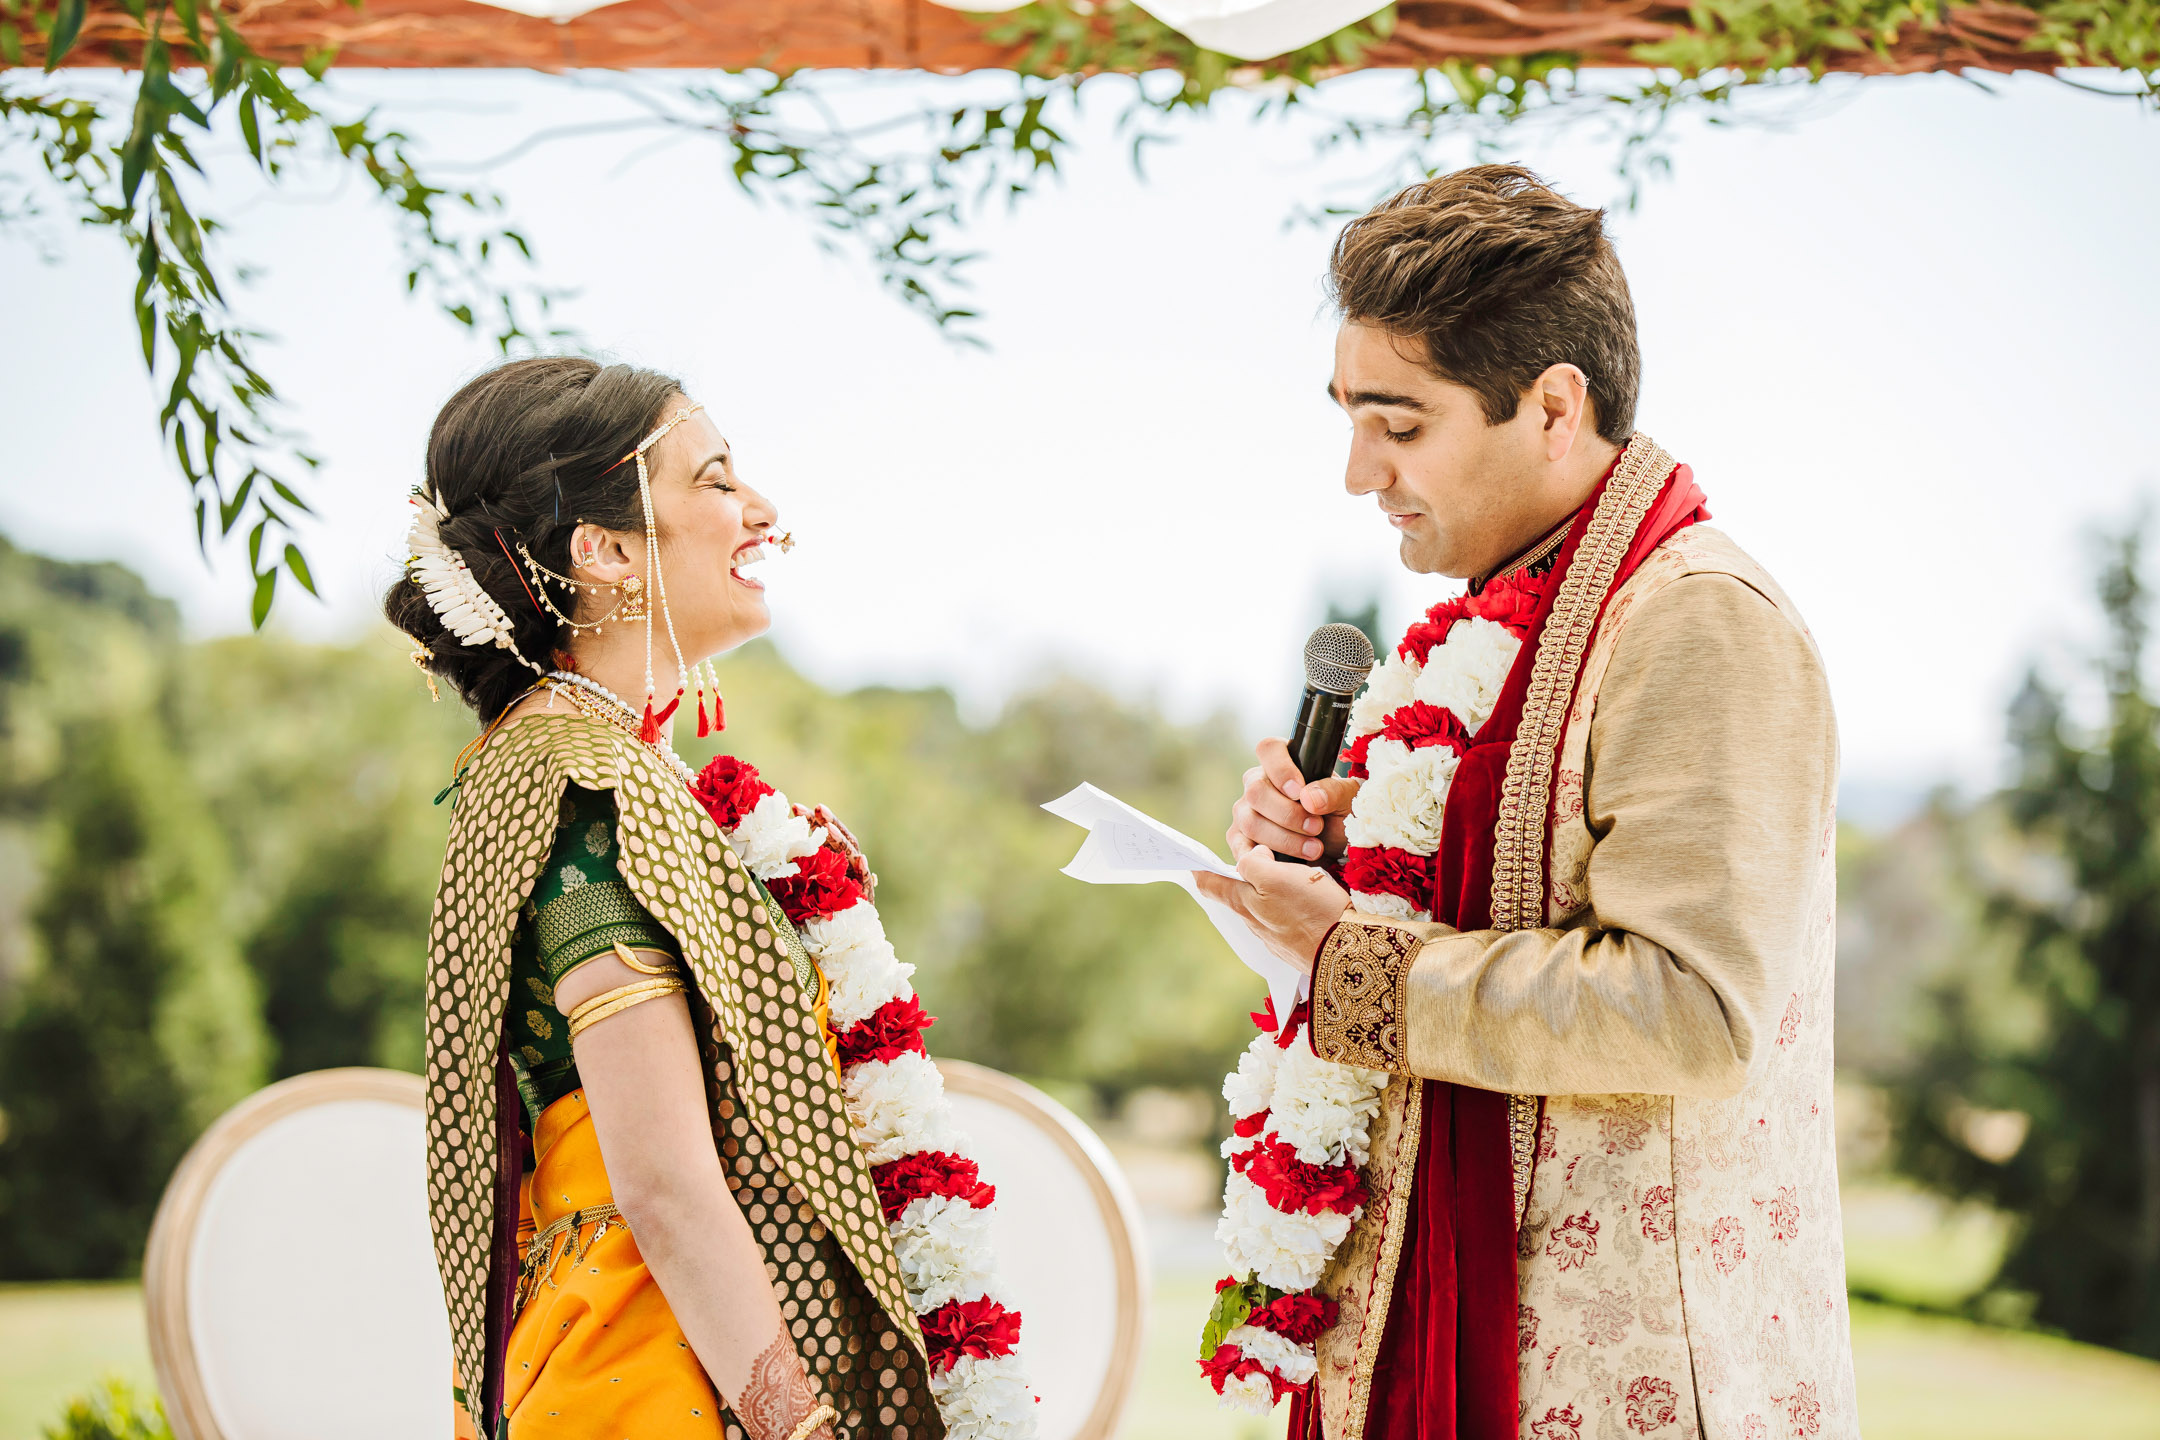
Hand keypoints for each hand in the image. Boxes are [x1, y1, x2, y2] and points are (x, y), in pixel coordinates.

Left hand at [1194, 845, 1350, 976]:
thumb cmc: (1313, 910)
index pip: (1211, 885)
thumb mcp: (1277, 877)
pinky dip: (1287, 903)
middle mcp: (1255, 923)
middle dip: (1239, 875)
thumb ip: (1254, 864)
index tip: (1192, 861)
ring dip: (1267, 889)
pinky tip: (1305, 897)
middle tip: (1250, 855)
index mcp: (1245, 904)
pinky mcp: (1298, 943)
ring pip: (1263, 906)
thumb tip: (1253, 856)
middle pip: (1237, 895)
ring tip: (1283, 871)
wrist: (1350, 953)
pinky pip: (1285, 918)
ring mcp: (1277, 937)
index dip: (1200, 869)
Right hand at [1229, 738, 1359, 862]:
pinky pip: (1240, 847)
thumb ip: (1333, 792)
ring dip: (1284, 839)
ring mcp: (1246, 811)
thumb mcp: (1349, 800)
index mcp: (1284, 762)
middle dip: (1288, 814)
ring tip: (1315, 849)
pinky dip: (1264, 857)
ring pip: (1250, 821)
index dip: (1281, 769)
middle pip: (1255, 791)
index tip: (1299, 791)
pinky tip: (1287, 863)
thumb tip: (1309, 798)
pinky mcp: (1240, 839)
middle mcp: (1259, 783)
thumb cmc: (1343, 814)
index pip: (1269, 750)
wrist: (1338, 847)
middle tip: (1316, 827)